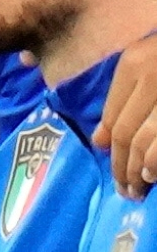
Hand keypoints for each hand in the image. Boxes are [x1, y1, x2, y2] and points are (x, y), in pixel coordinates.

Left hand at [93, 34, 156, 199]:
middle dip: (121, 165)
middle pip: (126, 131)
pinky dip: (155, 161)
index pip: (113, 113)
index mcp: (135, 62)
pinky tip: (152, 175)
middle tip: (122, 190)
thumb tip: (100, 141)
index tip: (111, 162)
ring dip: (136, 170)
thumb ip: (125, 96)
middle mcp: (151, 74)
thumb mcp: (148, 63)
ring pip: (143, 140)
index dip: (110, 143)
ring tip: (135, 189)